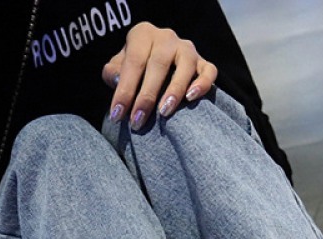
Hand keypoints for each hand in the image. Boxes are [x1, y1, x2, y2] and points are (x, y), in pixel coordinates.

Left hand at [102, 22, 217, 130]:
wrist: (158, 64)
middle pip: (158, 64)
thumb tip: (118, 83)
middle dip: (146, 96)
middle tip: (138, 121)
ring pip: (185, 66)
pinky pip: (209, 71)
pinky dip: (202, 84)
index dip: (124, 89)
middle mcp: (166, 38)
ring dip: (174, 90)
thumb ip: (114, 73)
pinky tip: (191, 98)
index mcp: (143, 34)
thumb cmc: (136, 69)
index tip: (117, 115)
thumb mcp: (119, 67)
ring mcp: (187, 49)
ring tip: (164, 112)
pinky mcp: (204, 63)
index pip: (133, 61)